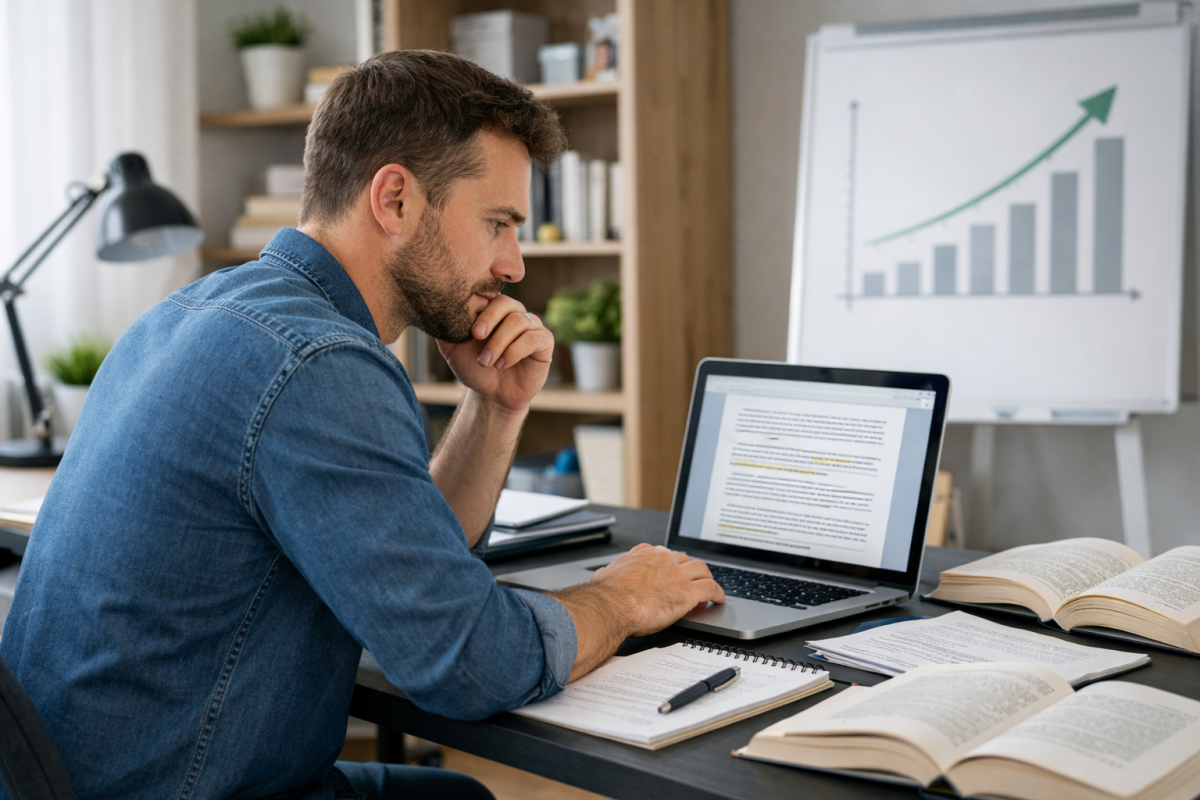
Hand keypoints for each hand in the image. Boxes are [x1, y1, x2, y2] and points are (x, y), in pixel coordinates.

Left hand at [437, 295, 552, 412]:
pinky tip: (502, 364)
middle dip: (491, 321)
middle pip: (508, 304)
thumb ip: (445, 330)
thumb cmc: (474, 369)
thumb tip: (431, 311)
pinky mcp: (545, 343)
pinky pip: (533, 338)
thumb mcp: (453, 349)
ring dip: (500, 343)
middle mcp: (516, 314)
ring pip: (519, 322)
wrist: (492, 395)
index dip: (482, 311)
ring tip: (487, 362)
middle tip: (477, 338)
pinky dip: (515, 351)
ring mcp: (532, 326)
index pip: (491, 296)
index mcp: (496, 310)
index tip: (472, 332)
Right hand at [590, 544, 725, 637]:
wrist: (613, 605)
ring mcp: (677, 574)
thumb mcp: (604, 575)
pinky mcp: (688, 591)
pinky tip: (718, 599)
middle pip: (684, 559)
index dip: (670, 562)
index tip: (672, 568)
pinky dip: (717, 593)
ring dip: (707, 577)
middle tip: (693, 577)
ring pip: (701, 569)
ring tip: (709, 585)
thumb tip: (603, 573)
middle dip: (690, 568)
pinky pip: (710, 588)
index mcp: (644, 554)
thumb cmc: (607, 594)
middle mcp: (663, 560)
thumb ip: (608, 572)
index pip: (663, 553)